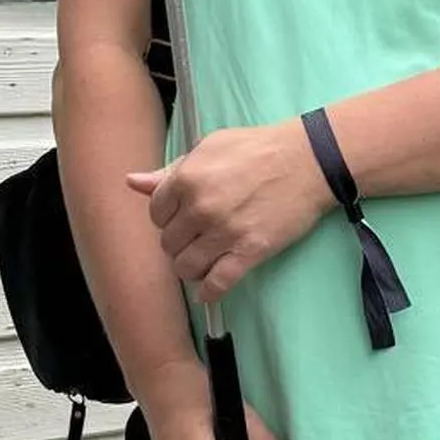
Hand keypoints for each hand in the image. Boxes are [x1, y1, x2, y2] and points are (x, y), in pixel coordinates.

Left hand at [131, 120, 333, 300]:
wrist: (308, 160)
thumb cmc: (258, 148)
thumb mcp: (210, 147)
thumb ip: (171, 170)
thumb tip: (132, 182)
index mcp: (186, 178)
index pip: (155, 213)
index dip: (168, 217)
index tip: (183, 218)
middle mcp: (200, 207)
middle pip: (169, 243)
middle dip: (180, 242)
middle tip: (198, 236)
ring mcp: (224, 232)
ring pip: (186, 267)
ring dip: (192, 268)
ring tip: (205, 260)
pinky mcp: (249, 252)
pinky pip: (217, 284)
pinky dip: (209, 292)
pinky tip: (209, 290)